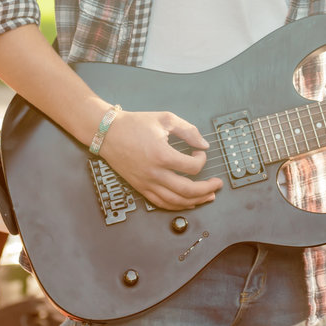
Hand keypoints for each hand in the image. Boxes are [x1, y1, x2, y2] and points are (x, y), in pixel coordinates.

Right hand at [99, 111, 222, 209]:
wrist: (107, 133)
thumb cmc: (135, 124)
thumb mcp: (165, 119)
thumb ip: (188, 130)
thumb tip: (204, 145)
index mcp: (162, 155)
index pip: (192, 167)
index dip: (202, 160)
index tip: (200, 152)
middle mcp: (154, 173)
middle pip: (188, 190)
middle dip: (207, 189)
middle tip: (218, 184)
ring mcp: (146, 183)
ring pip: (176, 201)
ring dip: (196, 201)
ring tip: (209, 196)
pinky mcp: (140, 188)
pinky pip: (161, 203)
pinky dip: (178, 206)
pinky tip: (189, 203)